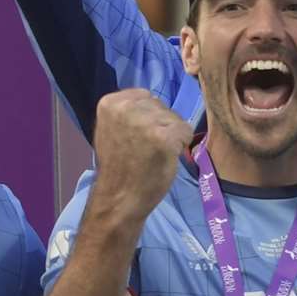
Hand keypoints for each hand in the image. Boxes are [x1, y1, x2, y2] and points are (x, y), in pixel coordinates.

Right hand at [90, 90, 193, 222]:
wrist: (118, 198)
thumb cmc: (119, 166)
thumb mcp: (114, 128)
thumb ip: (130, 112)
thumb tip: (153, 101)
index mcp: (111, 102)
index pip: (146, 97)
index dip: (148, 118)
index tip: (136, 138)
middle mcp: (126, 107)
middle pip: (162, 106)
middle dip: (160, 125)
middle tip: (145, 149)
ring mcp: (145, 121)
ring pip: (175, 118)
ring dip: (171, 136)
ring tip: (153, 154)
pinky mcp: (164, 136)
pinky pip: (186, 132)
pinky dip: (180, 146)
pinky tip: (164, 157)